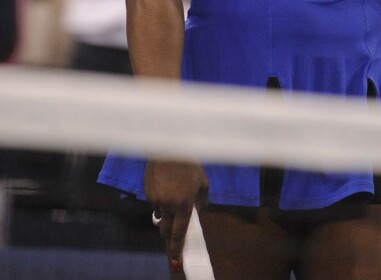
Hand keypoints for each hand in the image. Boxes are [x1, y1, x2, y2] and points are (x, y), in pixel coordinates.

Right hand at [145, 159, 208, 277]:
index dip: (177, 249)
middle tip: (173, 238)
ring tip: (172, 196)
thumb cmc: (189, 163)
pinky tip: (165, 185)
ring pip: (160, 215)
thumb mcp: (203, 181)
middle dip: (169, 237)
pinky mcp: (147, 193)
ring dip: (166, 215)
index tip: (176, 263)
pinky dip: (160, 200)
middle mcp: (168, 205)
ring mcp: (156, 199)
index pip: (179, 233)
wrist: (168, 146)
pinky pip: (154, 203)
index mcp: (184, 204)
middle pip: (166, 231)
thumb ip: (202, 200)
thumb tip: (199, 212)